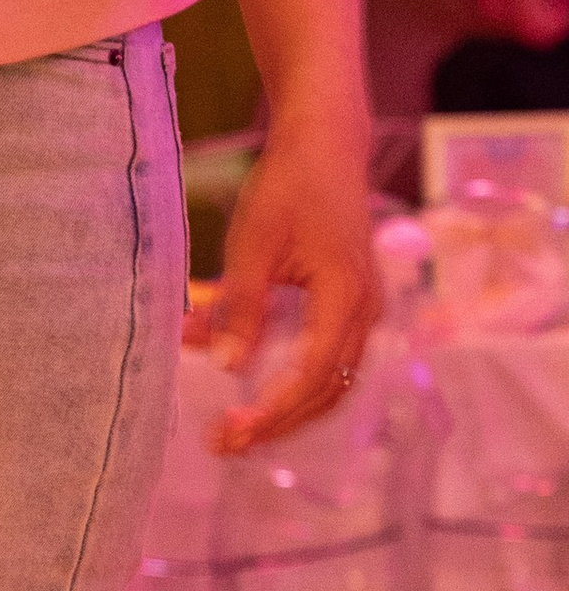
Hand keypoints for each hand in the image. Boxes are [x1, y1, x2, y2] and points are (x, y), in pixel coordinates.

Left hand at [188, 109, 379, 453]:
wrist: (326, 146)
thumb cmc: (288, 186)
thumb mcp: (253, 244)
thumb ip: (241, 307)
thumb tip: (225, 365)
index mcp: (345, 294)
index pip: (311, 374)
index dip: (271, 410)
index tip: (231, 431)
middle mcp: (365, 310)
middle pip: (327, 391)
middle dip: (278, 424)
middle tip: (225, 444)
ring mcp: (363, 309)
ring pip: (331, 382)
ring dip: (287, 411)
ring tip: (238, 432)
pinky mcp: (350, 305)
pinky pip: (329, 361)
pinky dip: (294, 384)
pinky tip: (255, 396)